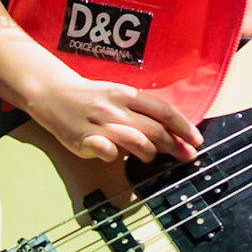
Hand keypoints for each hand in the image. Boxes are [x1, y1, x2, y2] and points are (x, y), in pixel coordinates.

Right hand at [29, 74, 204, 165]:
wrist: (54, 94)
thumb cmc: (93, 97)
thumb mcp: (120, 96)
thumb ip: (142, 112)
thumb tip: (171, 132)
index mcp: (128, 94)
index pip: (163, 110)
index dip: (183, 126)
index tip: (197, 139)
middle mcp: (116, 108)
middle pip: (153, 129)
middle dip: (175, 145)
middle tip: (189, 156)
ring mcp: (99, 123)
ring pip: (134, 139)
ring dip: (150, 152)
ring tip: (152, 158)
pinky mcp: (82, 138)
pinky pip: (104, 150)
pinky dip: (115, 155)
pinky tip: (118, 157)